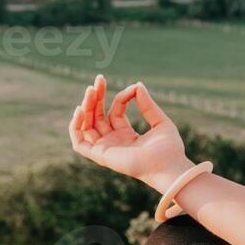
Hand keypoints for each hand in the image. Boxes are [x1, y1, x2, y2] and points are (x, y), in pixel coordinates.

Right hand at [69, 74, 192, 190]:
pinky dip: (75, 127)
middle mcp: (114, 142)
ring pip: (87, 126)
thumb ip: (147, 104)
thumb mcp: (160, 121)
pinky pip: (80, 143)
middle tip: (99, 79)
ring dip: (86, 107)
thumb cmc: (169, 149)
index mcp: (127, 135)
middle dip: (96, 97)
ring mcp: (106, 149)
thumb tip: (137, 84)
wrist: (169, 166)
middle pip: (97, 116)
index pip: (116, 111)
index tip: (133, 88)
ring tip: (91, 90)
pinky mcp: (101, 156)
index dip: (121, 97)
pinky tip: (80, 110)